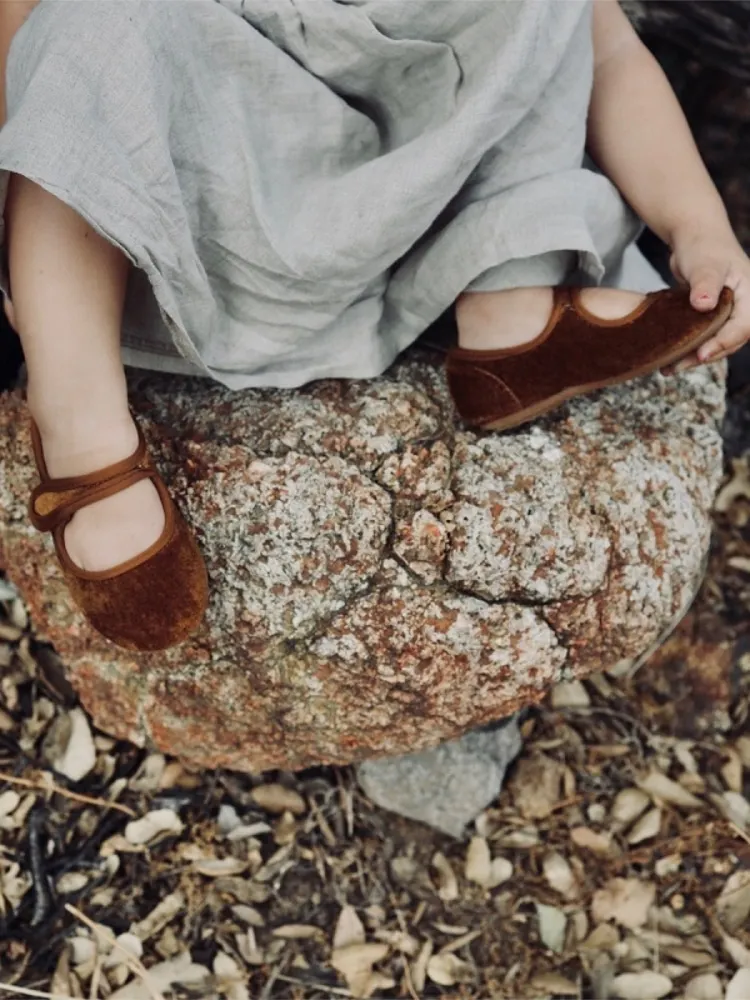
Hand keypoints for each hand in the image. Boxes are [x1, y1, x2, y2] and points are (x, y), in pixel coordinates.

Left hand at [663, 226, 749, 374]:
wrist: (695, 238)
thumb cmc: (703, 246)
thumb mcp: (705, 264)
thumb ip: (705, 284)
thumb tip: (704, 305)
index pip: (743, 327)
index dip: (722, 343)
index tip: (700, 355)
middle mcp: (744, 308)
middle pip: (730, 340)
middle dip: (704, 355)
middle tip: (676, 366)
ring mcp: (729, 314)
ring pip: (716, 342)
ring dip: (693, 356)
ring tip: (668, 368)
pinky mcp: (714, 318)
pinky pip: (704, 337)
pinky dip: (689, 347)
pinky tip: (669, 357)